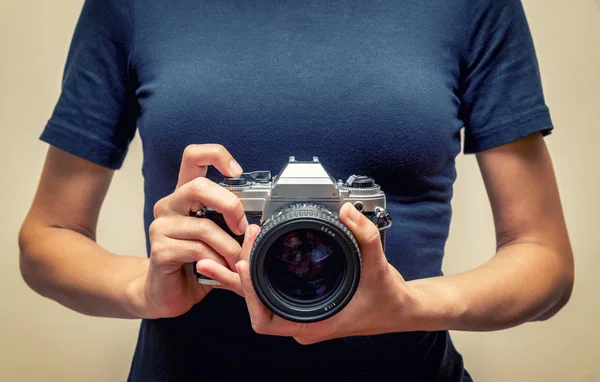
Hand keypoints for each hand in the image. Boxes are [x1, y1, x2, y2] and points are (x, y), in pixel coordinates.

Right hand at [127, 144, 247, 318]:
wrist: (169, 293)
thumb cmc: (197, 262)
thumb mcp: (219, 237)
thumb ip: (231, 223)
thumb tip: (259, 222)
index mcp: (185, 195)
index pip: (193, 157)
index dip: (216, 155)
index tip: (237, 172)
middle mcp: (170, 205)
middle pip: (198, 186)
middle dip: (230, 205)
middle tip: (242, 228)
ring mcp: (161, 226)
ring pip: (204, 226)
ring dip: (229, 247)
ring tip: (237, 261)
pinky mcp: (159, 249)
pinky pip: (197, 250)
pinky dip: (216, 261)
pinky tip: (220, 269)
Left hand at [235, 202, 418, 343]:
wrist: (399, 309)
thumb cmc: (387, 299)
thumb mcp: (379, 267)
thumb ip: (365, 236)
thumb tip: (346, 211)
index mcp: (314, 323)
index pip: (266, 320)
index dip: (250, 294)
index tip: (244, 265)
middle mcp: (301, 323)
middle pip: (256, 306)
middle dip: (238, 278)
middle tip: (234, 246)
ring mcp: (300, 315)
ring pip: (259, 300)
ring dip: (238, 279)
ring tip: (214, 258)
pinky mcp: (302, 303)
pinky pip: (270, 292)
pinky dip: (254, 278)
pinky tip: (241, 263)